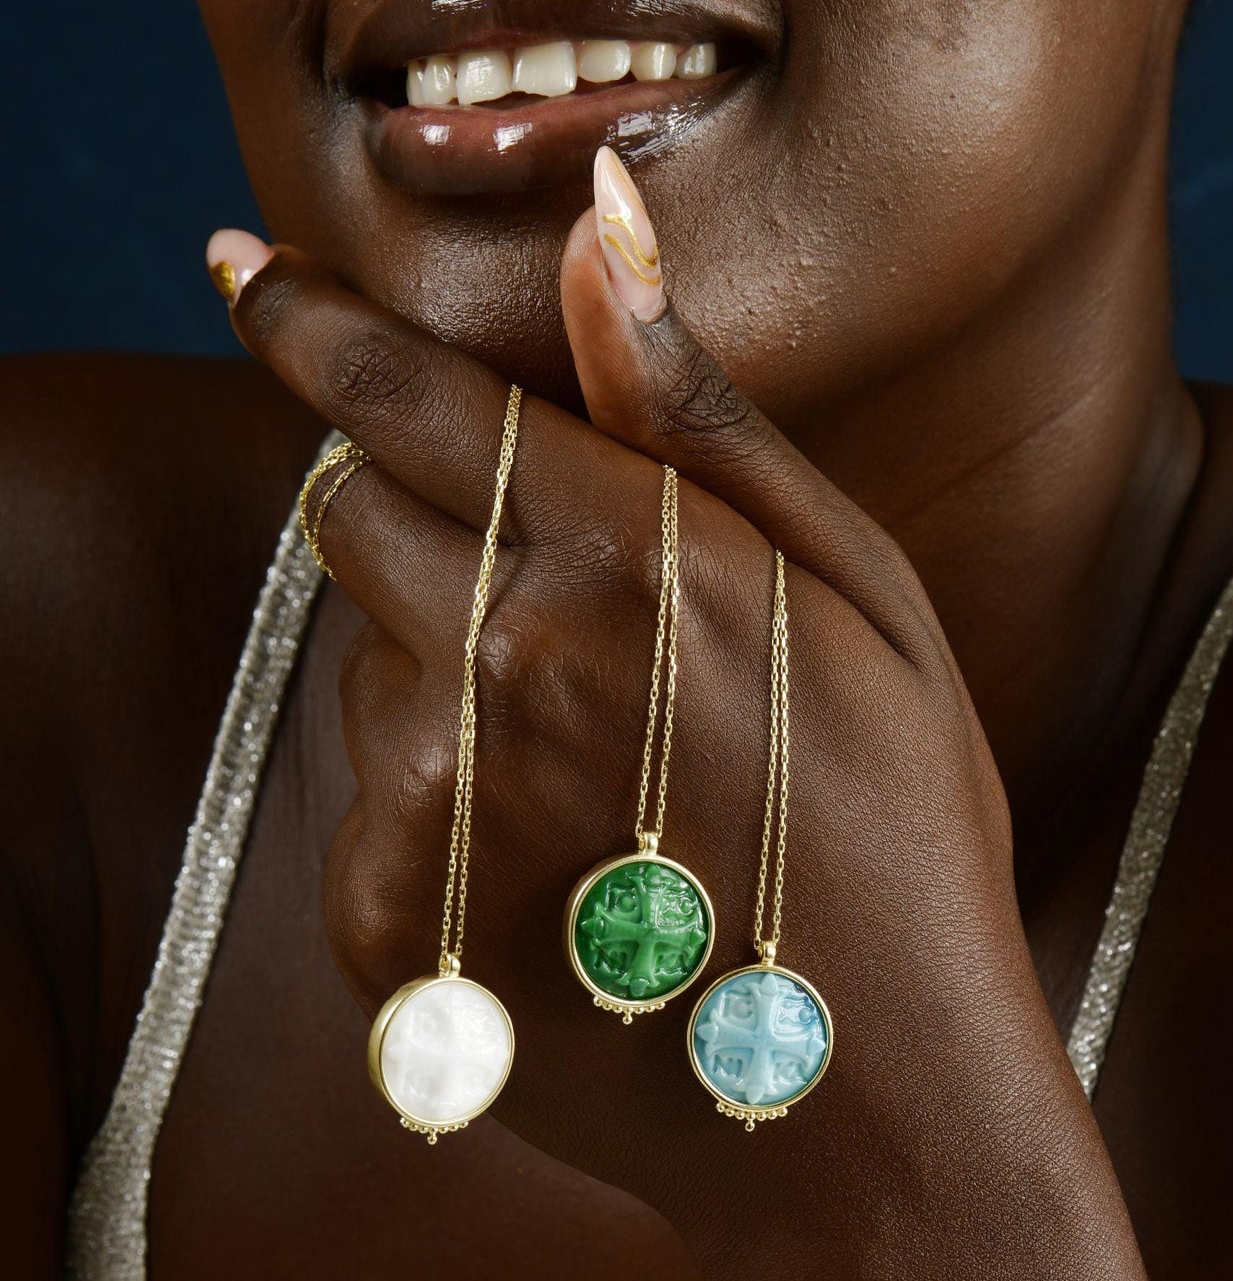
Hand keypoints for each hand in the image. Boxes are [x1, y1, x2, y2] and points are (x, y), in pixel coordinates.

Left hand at [215, 148, 1142, 1276]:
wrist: (872, 1097)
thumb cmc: (899, 821)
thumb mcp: (859, 592)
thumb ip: (706, 411)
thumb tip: (603, 229)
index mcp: (631, 561)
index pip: (409, 396)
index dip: (310, 320)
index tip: (239, 265)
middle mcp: (504, 670)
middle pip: (346, 501)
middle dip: (412, 498)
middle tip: (543, 575)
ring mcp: (431, 808)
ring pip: (363, 649)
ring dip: (441, 653)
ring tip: (593, 750)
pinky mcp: (383, 924)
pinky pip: (366, 786)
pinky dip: (434, 782)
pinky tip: (559, 845)